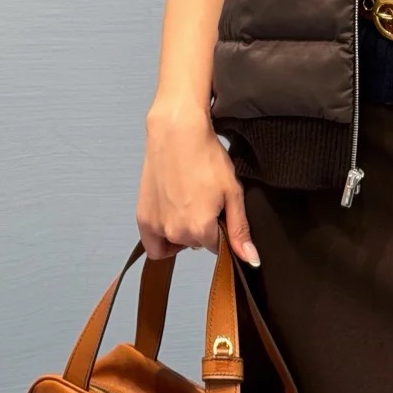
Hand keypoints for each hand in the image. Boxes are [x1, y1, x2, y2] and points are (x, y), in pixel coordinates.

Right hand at [137, 108, 261, 265]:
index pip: (217, 247)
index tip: (219, 209)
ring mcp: (156, 226)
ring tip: (187, 203)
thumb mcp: (232, 192)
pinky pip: (153, 244)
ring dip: (183, 232)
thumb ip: (239, 230)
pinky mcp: (142, 218)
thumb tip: (250, 259)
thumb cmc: (206, 157)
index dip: (220, 229)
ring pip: (176, 243)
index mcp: (200, 228)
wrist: (176, 133)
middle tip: (204, 200)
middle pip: (196, 244)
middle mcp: (176, 232)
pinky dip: (162, 238)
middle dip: (203, 229)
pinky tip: (170, 216)